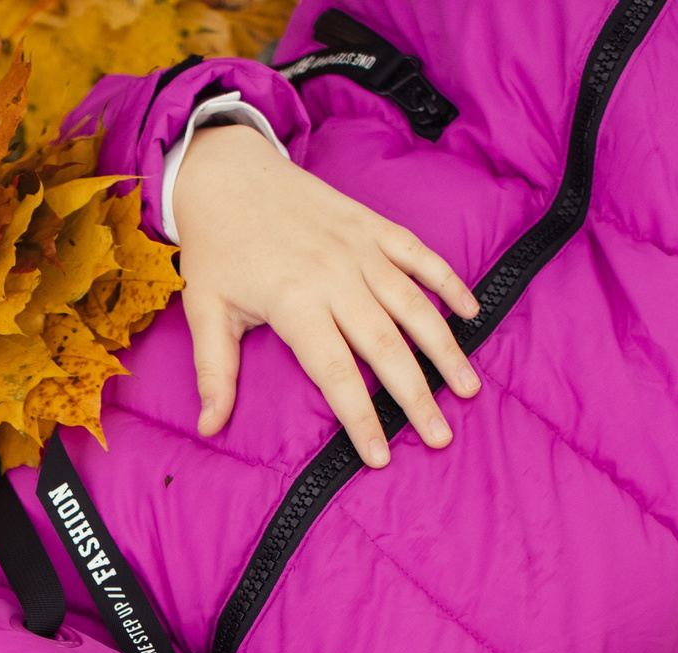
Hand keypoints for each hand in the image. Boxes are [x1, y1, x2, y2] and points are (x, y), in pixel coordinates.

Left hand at [172, 124, 480, 467]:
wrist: (226, 172)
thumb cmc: (216, 246)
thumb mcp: (205, 309)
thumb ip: (214, 372)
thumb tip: (209, 427)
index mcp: (294, 301)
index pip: (334, 371)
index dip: (358, 416)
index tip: (378, 455)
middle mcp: (334, 276)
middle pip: (385, 345)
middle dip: (415, 394)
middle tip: (440, 436)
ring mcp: (359, 248)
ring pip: (413, 304)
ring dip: (444, 347)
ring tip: (467, 387)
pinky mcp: (373, 225)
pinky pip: (420, 256)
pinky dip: (448, 282)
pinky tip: (472, 313)